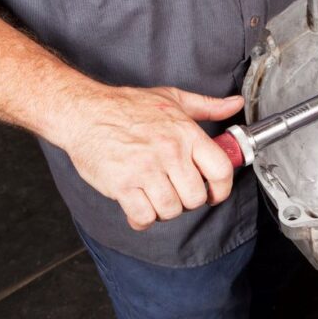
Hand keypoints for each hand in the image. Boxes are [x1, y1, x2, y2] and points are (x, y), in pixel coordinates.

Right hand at [60, 86, 243, 230]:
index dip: (221, 189)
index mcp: (186, 133)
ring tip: (154, 197)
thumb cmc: (126, 106)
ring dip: (164, 210)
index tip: (213, 194)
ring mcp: (146, 170)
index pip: (221, 170)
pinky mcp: (123, 185)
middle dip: (186, 201)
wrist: (83, 112)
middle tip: (174, 191)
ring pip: (171, 210)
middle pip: (195, 197)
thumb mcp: (172, 99)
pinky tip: (138, 207)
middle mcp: (169, 152)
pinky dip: (142, 218)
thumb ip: (207, 106)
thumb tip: (234, 104)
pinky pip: (144, 217)